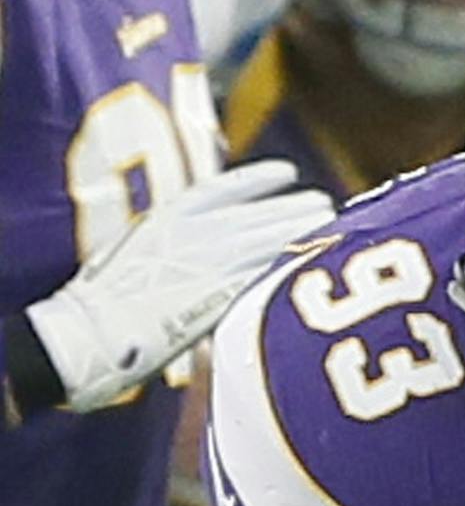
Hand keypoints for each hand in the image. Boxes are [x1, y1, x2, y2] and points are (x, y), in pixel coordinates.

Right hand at [26, 160, 334, 412]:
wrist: (92, 332)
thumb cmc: (105, 308)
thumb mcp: (137, 260)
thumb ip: (173, 254)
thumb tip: (197, 264)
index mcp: (169, 218)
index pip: (224, 189)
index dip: (259, 181)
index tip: (286, 173)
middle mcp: (193, 232)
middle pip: (257, 214)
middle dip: (293, 208)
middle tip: (324, 203)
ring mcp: (208, 262)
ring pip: (269, 239)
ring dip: (303, 232)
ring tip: (332, 226)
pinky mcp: (221, 295)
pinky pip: (266, 275)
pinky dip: (293, 265)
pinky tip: (315, 258)